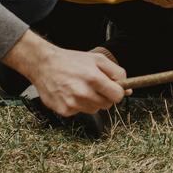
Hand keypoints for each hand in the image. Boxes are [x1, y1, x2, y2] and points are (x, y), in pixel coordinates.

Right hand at [2, 31, 125, 115]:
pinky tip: (70, 93)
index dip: (117, 92)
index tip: (113, 89)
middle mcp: (83, 93)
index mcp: (94, 78)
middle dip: (104, 96)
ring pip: (94, 110)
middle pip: (107, 105)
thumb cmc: (71, 61)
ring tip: (80, 87)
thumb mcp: (97, 59)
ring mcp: (73, 103)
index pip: (117, 96)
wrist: (43, 65)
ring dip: (91, 101)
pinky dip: (78, 105)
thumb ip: (116, 73)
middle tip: (94, 85)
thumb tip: (128, 89)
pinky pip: (80, 112)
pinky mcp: (64, 110)